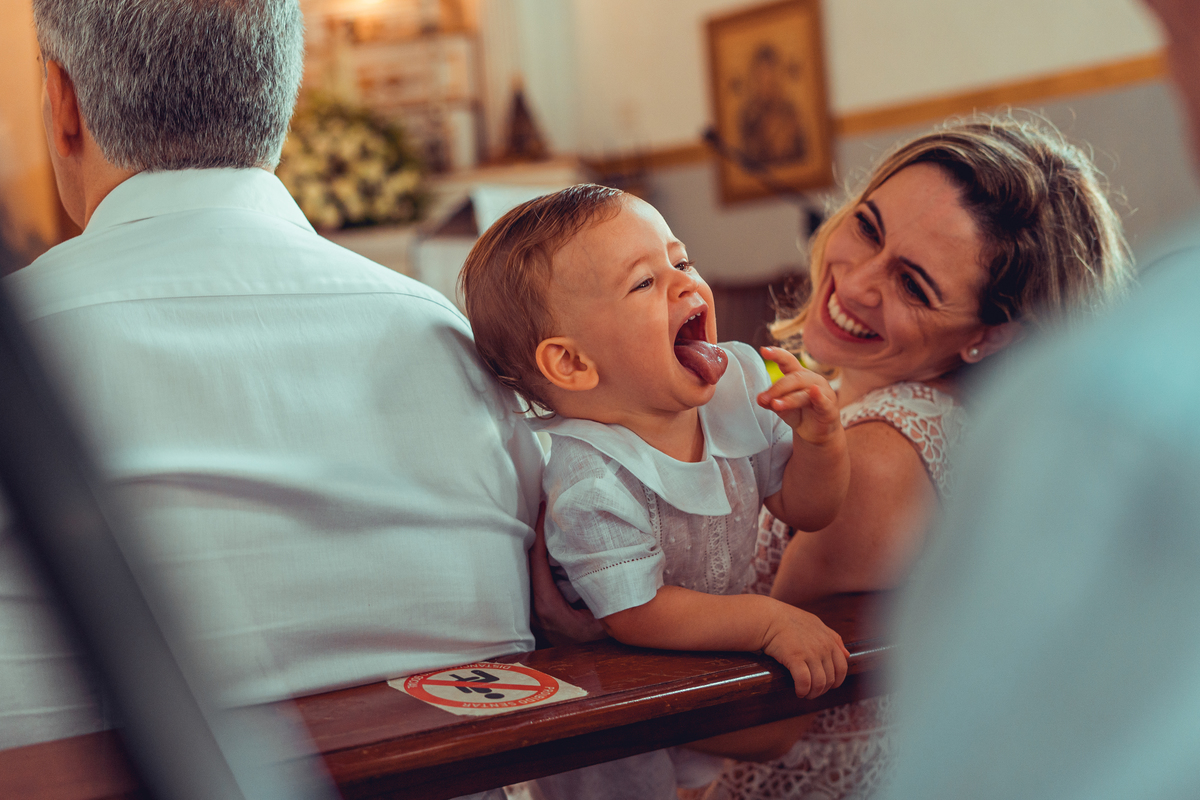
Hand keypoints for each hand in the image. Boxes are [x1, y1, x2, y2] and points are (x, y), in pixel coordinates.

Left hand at [529, 503, 606, 646]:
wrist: (591, 668)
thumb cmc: (602, 639)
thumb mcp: (606, 617)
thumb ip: (602, 593)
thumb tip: (606, 560)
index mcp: (549, 607)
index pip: (537, 563)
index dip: (539, 534)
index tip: (543, 509)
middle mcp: (536, 610)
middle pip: (528, 564)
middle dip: (535, 535)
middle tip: (544, 508)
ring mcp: (534, 612)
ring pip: (528, 573)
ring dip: (537, 548)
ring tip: (546, 522)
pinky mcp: (537, 613)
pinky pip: (533, 581)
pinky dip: (539, 562)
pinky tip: (548, 546)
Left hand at [757, 346, 841, 445]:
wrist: (816, 434)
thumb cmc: (800, 414)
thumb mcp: (782, 408)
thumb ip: (771, 402)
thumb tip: (760, 399)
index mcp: (798, 376)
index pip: (788, 361)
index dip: (777, 355)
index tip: (764, 351)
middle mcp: (812, 380)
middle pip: (794, 378)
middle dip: (777, 388)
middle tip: (763, 398)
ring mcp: (823, 392)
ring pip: (804, 392)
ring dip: (788, 399)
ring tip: (774, 405)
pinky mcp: (829, 408)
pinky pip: (823, 401)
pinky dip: (818, 396)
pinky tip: (814, 391)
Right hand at [760, 603, 849, 698]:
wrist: (768, 618)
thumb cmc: (789, 620)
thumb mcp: (816, 624)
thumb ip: (833, 638)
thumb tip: (847, 654)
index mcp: (829, 640)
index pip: (842, 668)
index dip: (836, 681)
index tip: (826, 685)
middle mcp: (823, 647)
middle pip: (830, 678)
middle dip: (822, 689)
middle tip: (812, 691)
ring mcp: (810, 653)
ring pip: (819, 683)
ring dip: (812, 693)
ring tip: (805, 693)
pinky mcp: (795, 658)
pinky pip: (804, 682)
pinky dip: (802, 691)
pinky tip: (798, 691)